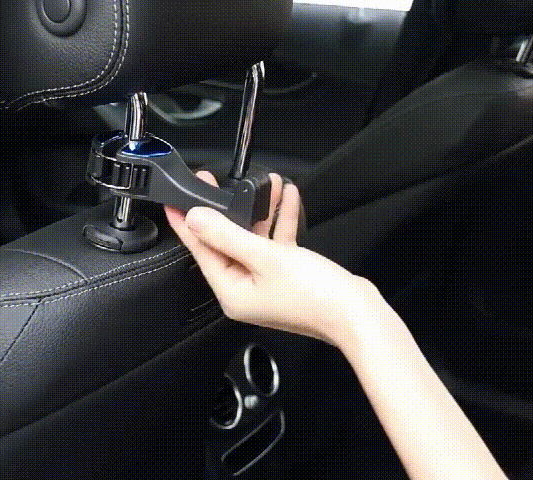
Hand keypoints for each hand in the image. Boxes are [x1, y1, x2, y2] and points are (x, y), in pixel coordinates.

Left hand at [164, 171, 388, 347]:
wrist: (358, 314)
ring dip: (259, 210)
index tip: (174, 202)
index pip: (201, 252)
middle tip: (214, 182)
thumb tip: (196, 219)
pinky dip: (280, 221)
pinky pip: (276, 243)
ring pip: (253, 239)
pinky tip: (286, 197)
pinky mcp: (287, 274)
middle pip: (225, 242)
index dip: (187, 224)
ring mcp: (266, 282)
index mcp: (231, 292)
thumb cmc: (315, 295)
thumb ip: (228, 235)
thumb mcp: (265, 258)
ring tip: (264, 182)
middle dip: (227, 209)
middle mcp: (245, 289)